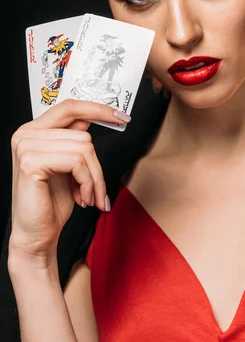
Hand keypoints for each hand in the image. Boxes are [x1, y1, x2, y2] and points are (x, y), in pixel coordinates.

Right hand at [9, 99, 129, 262]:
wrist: (36, 234)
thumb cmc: (51, 202)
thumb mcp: (68, 165)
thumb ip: (73, 139)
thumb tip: (93, 117)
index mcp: (33, 131)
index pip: (70, 107)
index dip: (98, 109)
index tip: (121, 116)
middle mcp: (26, 134)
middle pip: (83, 135)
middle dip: (97, 166)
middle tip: (98, 191)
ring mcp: (26, 146)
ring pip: (84, 149)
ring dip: (93, 178)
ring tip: (87, 196)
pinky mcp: (31, 162)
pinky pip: (77, 162)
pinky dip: (86, 182)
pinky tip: (80, 198)